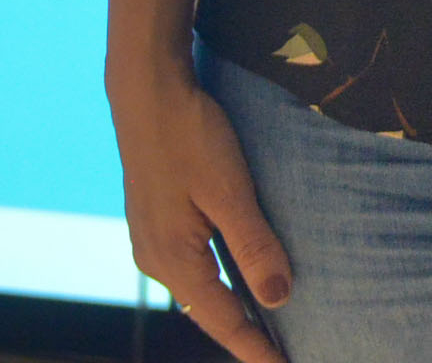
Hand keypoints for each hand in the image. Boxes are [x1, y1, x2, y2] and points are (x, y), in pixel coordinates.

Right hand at [108, 63, 287, 362]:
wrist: (147, 94)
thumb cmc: (191, 135)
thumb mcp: (230, 189)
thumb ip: (254, 244)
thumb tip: (278, 299)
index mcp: (173, 259)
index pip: (222, 319)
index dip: (255, 349)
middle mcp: (157, 259)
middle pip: (209, 311)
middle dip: (245, 337)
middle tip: (284, 355)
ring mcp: (153, 241)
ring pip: (201, 290)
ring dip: (233, 311)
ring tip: (270, 330)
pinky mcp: (159, 222)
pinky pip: (195, 267)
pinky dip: (221, 283)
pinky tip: (242, 281)